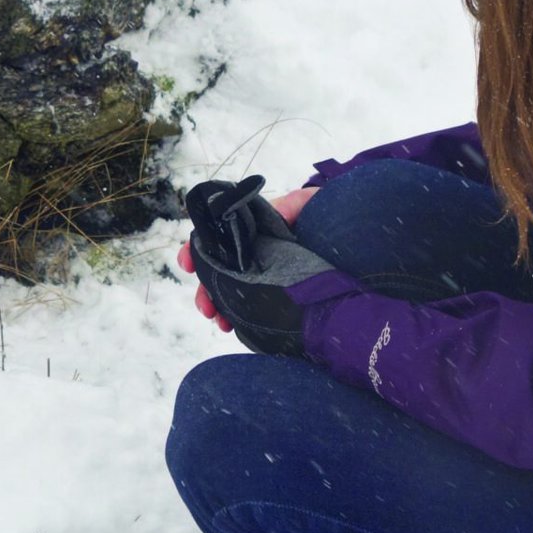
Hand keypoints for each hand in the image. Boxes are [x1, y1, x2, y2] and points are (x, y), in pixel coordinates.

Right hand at [178, 184, 316, 329]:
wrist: (346, 233)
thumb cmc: (325, 213)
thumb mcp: (309, 204)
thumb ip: (293, 204)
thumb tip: (279, 213)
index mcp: (253, 232)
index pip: (216, 239)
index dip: (196, 250)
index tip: (186, 263)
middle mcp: (254, 255)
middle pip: (218, 271)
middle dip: (205, 290)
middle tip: (205, 308)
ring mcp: (265, 276)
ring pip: (232, 292)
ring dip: (220, 309)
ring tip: (222, 323)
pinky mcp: (280, 294)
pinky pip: (255, 309)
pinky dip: (243, 320)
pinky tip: (239, 329)